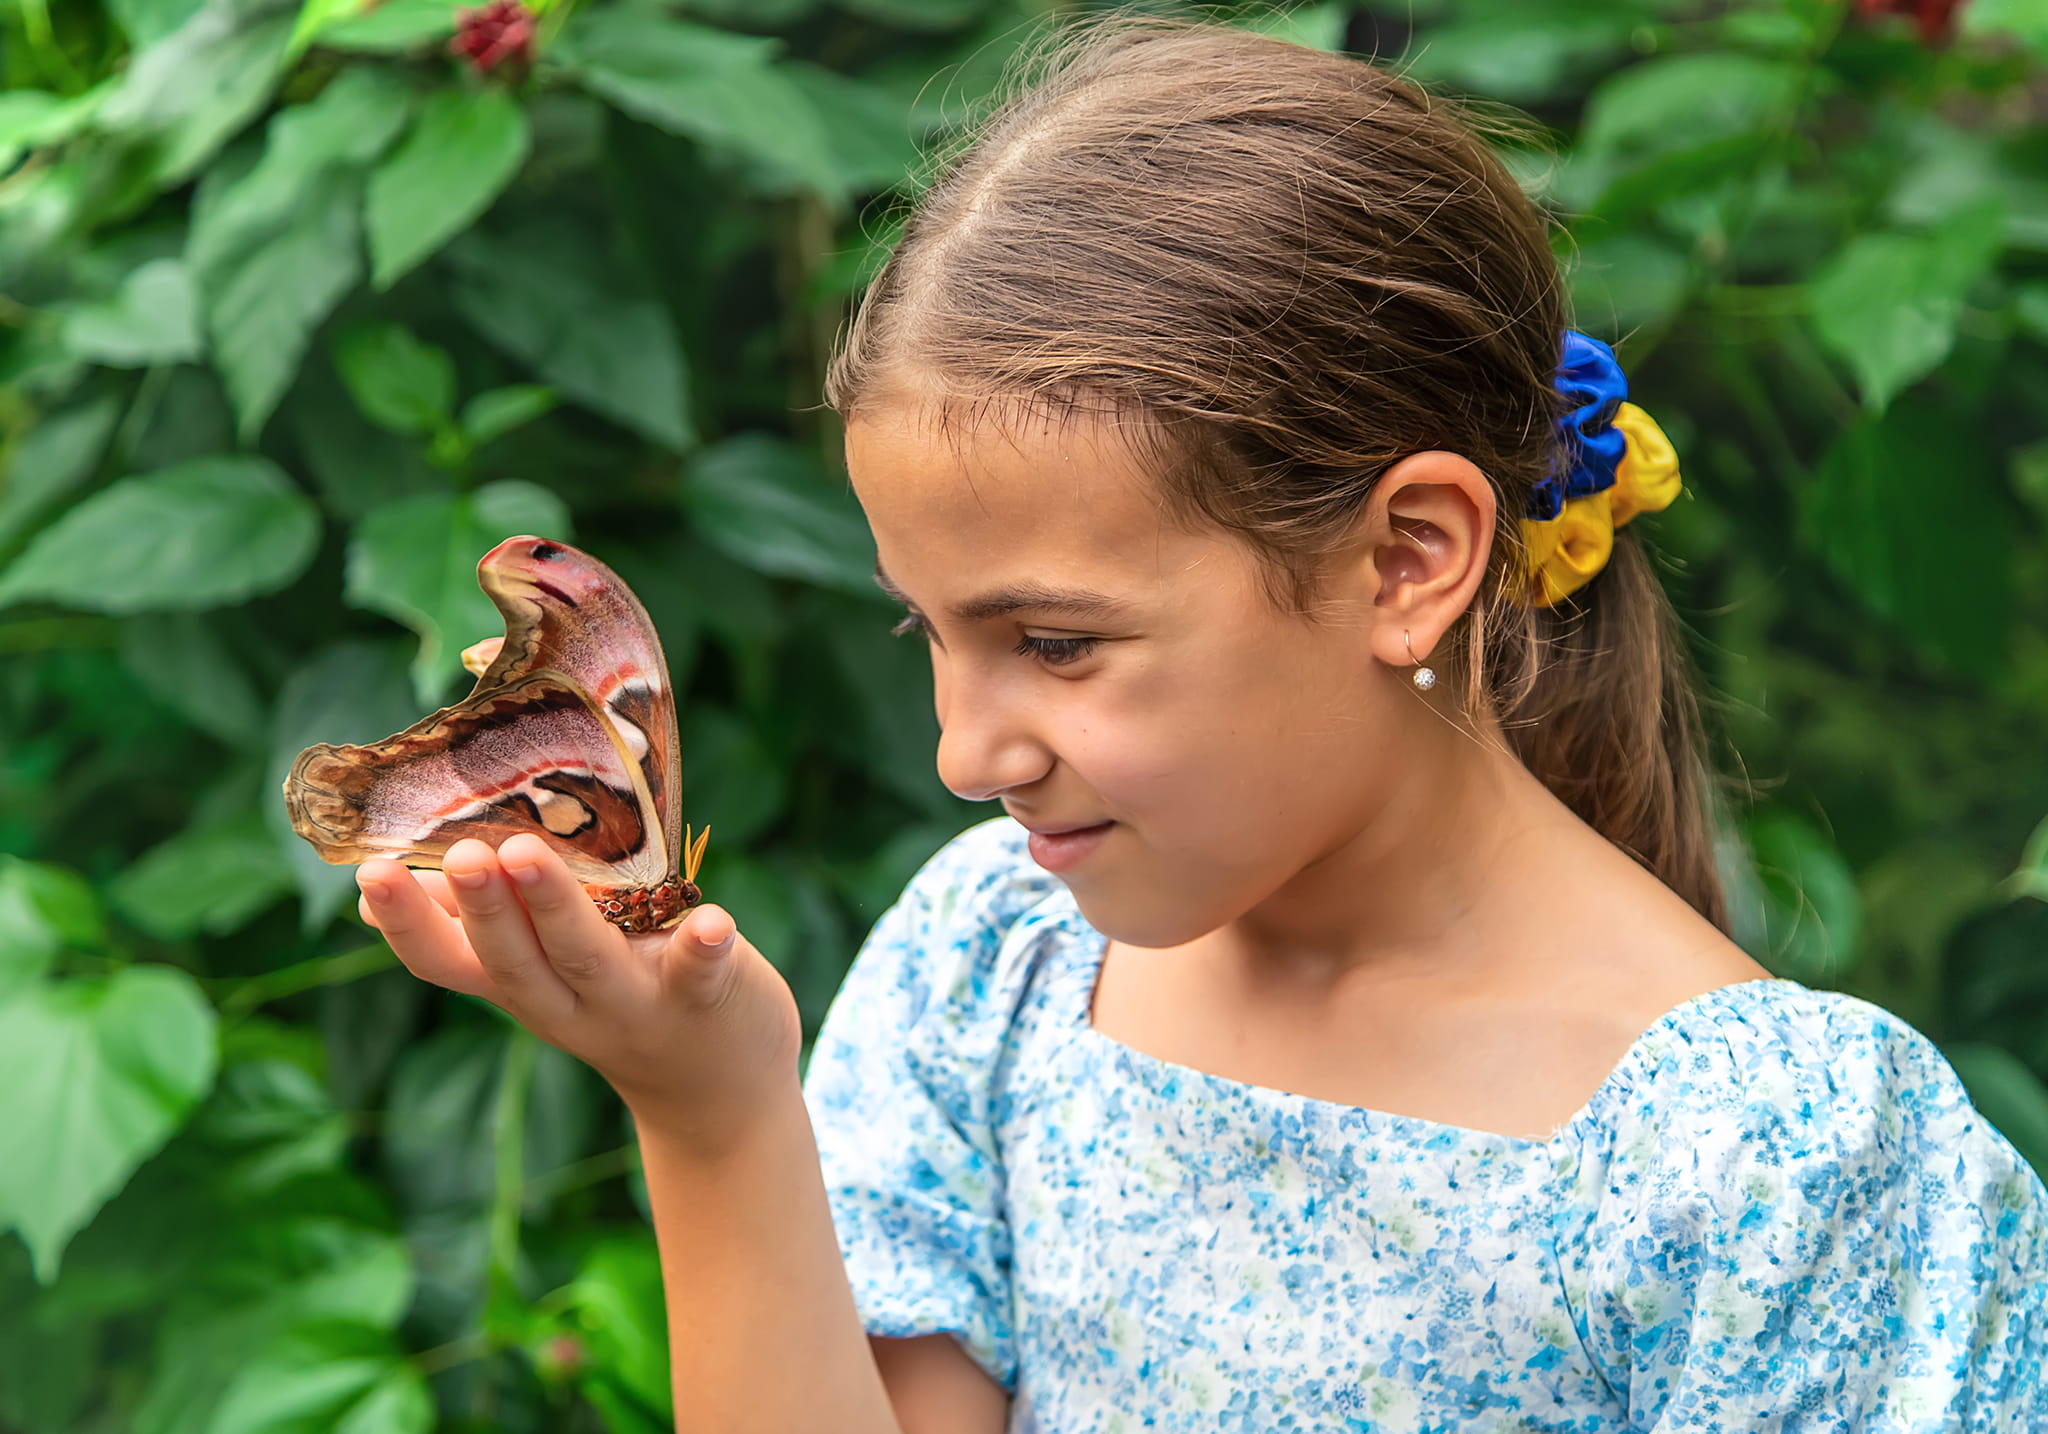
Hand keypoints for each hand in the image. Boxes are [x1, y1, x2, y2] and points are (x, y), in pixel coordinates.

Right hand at [356, 833, 801, 1154]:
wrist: (716, 1088)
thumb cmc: (618, 997)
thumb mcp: (538, 976)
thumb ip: (474, 931)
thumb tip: (375, 894)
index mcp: (521, 985)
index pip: (446, 962)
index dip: (406, 925)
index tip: (369, 873)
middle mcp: (567, 1002)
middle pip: (514, 961)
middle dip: (483, 908)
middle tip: (459, 854)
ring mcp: (634, 1002)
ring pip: (586, 957)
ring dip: (556, 908)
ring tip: (527, 854)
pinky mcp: (704, 994)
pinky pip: (699, 972)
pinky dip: (703, 947)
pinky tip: (713, 920)